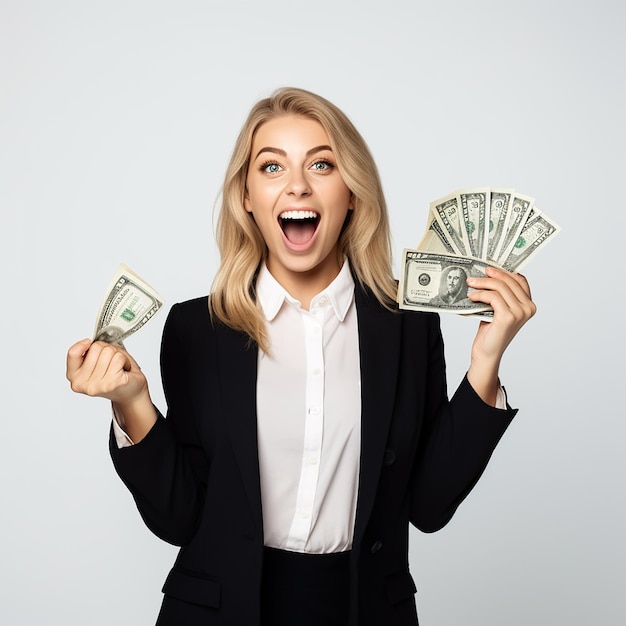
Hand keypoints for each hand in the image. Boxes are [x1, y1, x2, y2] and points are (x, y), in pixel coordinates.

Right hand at [66, 339, 147, 404]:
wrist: (130, 392)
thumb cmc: (115, 375)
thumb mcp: (96, 362)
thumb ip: (89, 352)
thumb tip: (90, 342)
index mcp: (74, 377)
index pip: (73, 353)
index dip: (82, 344)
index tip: (89, 342)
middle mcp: (83, 384)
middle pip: (95, 348)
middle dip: (107, 349)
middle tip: (111, 361)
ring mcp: (97, 385)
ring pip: (109, 352)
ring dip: (117, 356)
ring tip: (117, 367)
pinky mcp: (112, 384)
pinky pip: (119, 358)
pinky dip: (125, 361)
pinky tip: (123, 371)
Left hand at [465, 267, 535, 403]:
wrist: (487, 353)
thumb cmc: (491, 331)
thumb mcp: (497, 309)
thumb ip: (500, 295)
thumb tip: (488, 273)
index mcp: (529, 305)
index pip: (519, 279)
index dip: (504, 271)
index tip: (488, 268)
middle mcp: (528, 308)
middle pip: (509, 281)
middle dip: (490, 275)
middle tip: (474, 275)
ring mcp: (520, 313)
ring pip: (500, 287)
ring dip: (482, 283)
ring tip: (470, 284)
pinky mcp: (508, 317)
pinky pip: (492, 297)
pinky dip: (480, 294)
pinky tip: (471, 296)